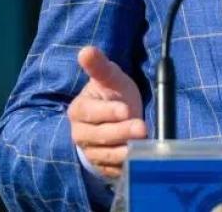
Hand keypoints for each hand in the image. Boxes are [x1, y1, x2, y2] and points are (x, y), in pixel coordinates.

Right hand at [67, 45, 145, 179]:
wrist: (113, 119)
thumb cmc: (111, 95)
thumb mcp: (109, 78)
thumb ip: (99, 67)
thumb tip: (86, 50)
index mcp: (79, 110)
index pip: (90, 112)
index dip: (107, 112)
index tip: (124, 110)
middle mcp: (81, 134)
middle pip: (99, 136)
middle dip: (121, 132)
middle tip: (142, 127)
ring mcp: (91, 152)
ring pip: (106, 155)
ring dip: (124, 152)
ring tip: (141, 146)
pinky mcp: (102, 167)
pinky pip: (112, 170)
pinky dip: (123, 167)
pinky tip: (137, 162)